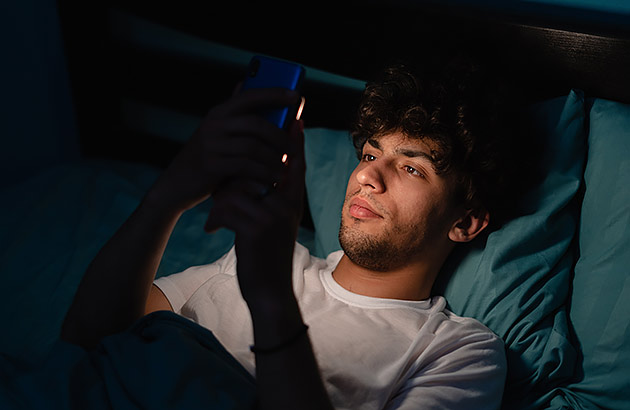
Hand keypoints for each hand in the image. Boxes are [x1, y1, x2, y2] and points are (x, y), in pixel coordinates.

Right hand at [145, 87, 301, 214]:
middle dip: (280, 136)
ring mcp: (211, 145)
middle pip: (256, 124)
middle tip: (294, 148)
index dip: (274, 93)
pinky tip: (273, 179)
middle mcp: (214, 124)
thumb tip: (246, 84)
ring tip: (285, 169)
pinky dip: (263, 173)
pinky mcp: (211, 165)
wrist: (176, 184)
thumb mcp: (218, 133)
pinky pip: (246, 166)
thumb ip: (235, 114)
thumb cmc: (206, 157)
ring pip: (253, 147)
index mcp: (219, 113)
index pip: (249, 96)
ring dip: (274, 159)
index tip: (296, 95)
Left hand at [204, 119, 305, 304]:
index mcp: (292, 202)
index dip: (294, 141)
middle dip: (234, 181)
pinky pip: (227, 207)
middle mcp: (287, 206)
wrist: (270, 291)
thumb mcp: (275, 225)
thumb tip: (256, 178)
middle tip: (222, 191)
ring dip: (221, 204)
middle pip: (258, 171)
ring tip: (217, 219)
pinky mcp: (256, 229)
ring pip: (237, 189)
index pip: (296, 164)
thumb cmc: (267, 254)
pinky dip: (216, 219)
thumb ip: (272, 200)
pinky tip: (212, 230)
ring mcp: (273, 217)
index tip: (294, 118)